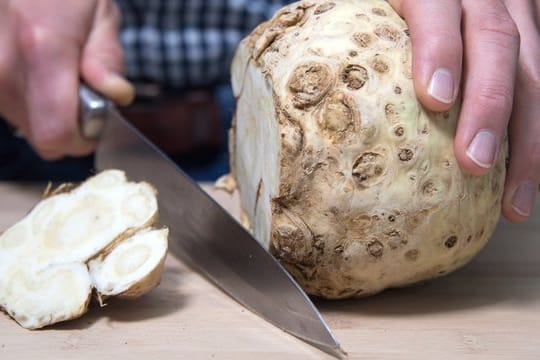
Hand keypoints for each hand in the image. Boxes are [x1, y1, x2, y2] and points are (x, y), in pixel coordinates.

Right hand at [0, 0, 133, 159]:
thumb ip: (107, 58)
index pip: (56, 134)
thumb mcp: (101, 14)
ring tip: (57, 72)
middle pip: (41, 135)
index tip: (96, 126)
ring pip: (25, 124)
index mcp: (43, 50)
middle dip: (69, 123)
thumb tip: (113, 94)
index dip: (82, 140)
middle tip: (81, 91)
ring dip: (48, 110)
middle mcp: (5, 67)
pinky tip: (37, 69)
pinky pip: (11, 105)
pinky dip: (30, 98)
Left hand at [387, 0, 539, 222]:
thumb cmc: (391, 11)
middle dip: (489, 105)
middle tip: (475, 163)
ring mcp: (516, 12)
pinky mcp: (532, 32)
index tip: (436, 99)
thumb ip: (366, 38)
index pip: (437, 7)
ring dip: (527, 139)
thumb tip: (323, 101)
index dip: (439, 50)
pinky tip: (525, 177)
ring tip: (514, 201)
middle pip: (495, 40)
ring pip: (533, 70)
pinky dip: (534, 134)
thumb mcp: (377, 10)